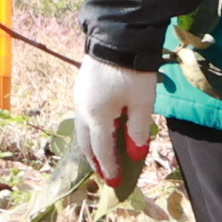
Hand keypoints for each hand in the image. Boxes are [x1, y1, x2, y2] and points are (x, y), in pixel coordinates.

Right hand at [73, 58, 157, 192]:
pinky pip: (83, 117)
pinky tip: (101, 133)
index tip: (116, 183)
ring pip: (82, 130)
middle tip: (106, 175)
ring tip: (102, 158)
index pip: (102, 150)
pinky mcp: (81, 89)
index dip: (110, 167)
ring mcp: (78, 98)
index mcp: (96, 117)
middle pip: (86, 142)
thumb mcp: (142, 104)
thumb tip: (135, 156)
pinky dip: (91, 131)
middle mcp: (82, 110)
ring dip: (92, 146)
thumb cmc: (132, 72)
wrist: (117, 37)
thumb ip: (138, 131)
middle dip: (96, 161)